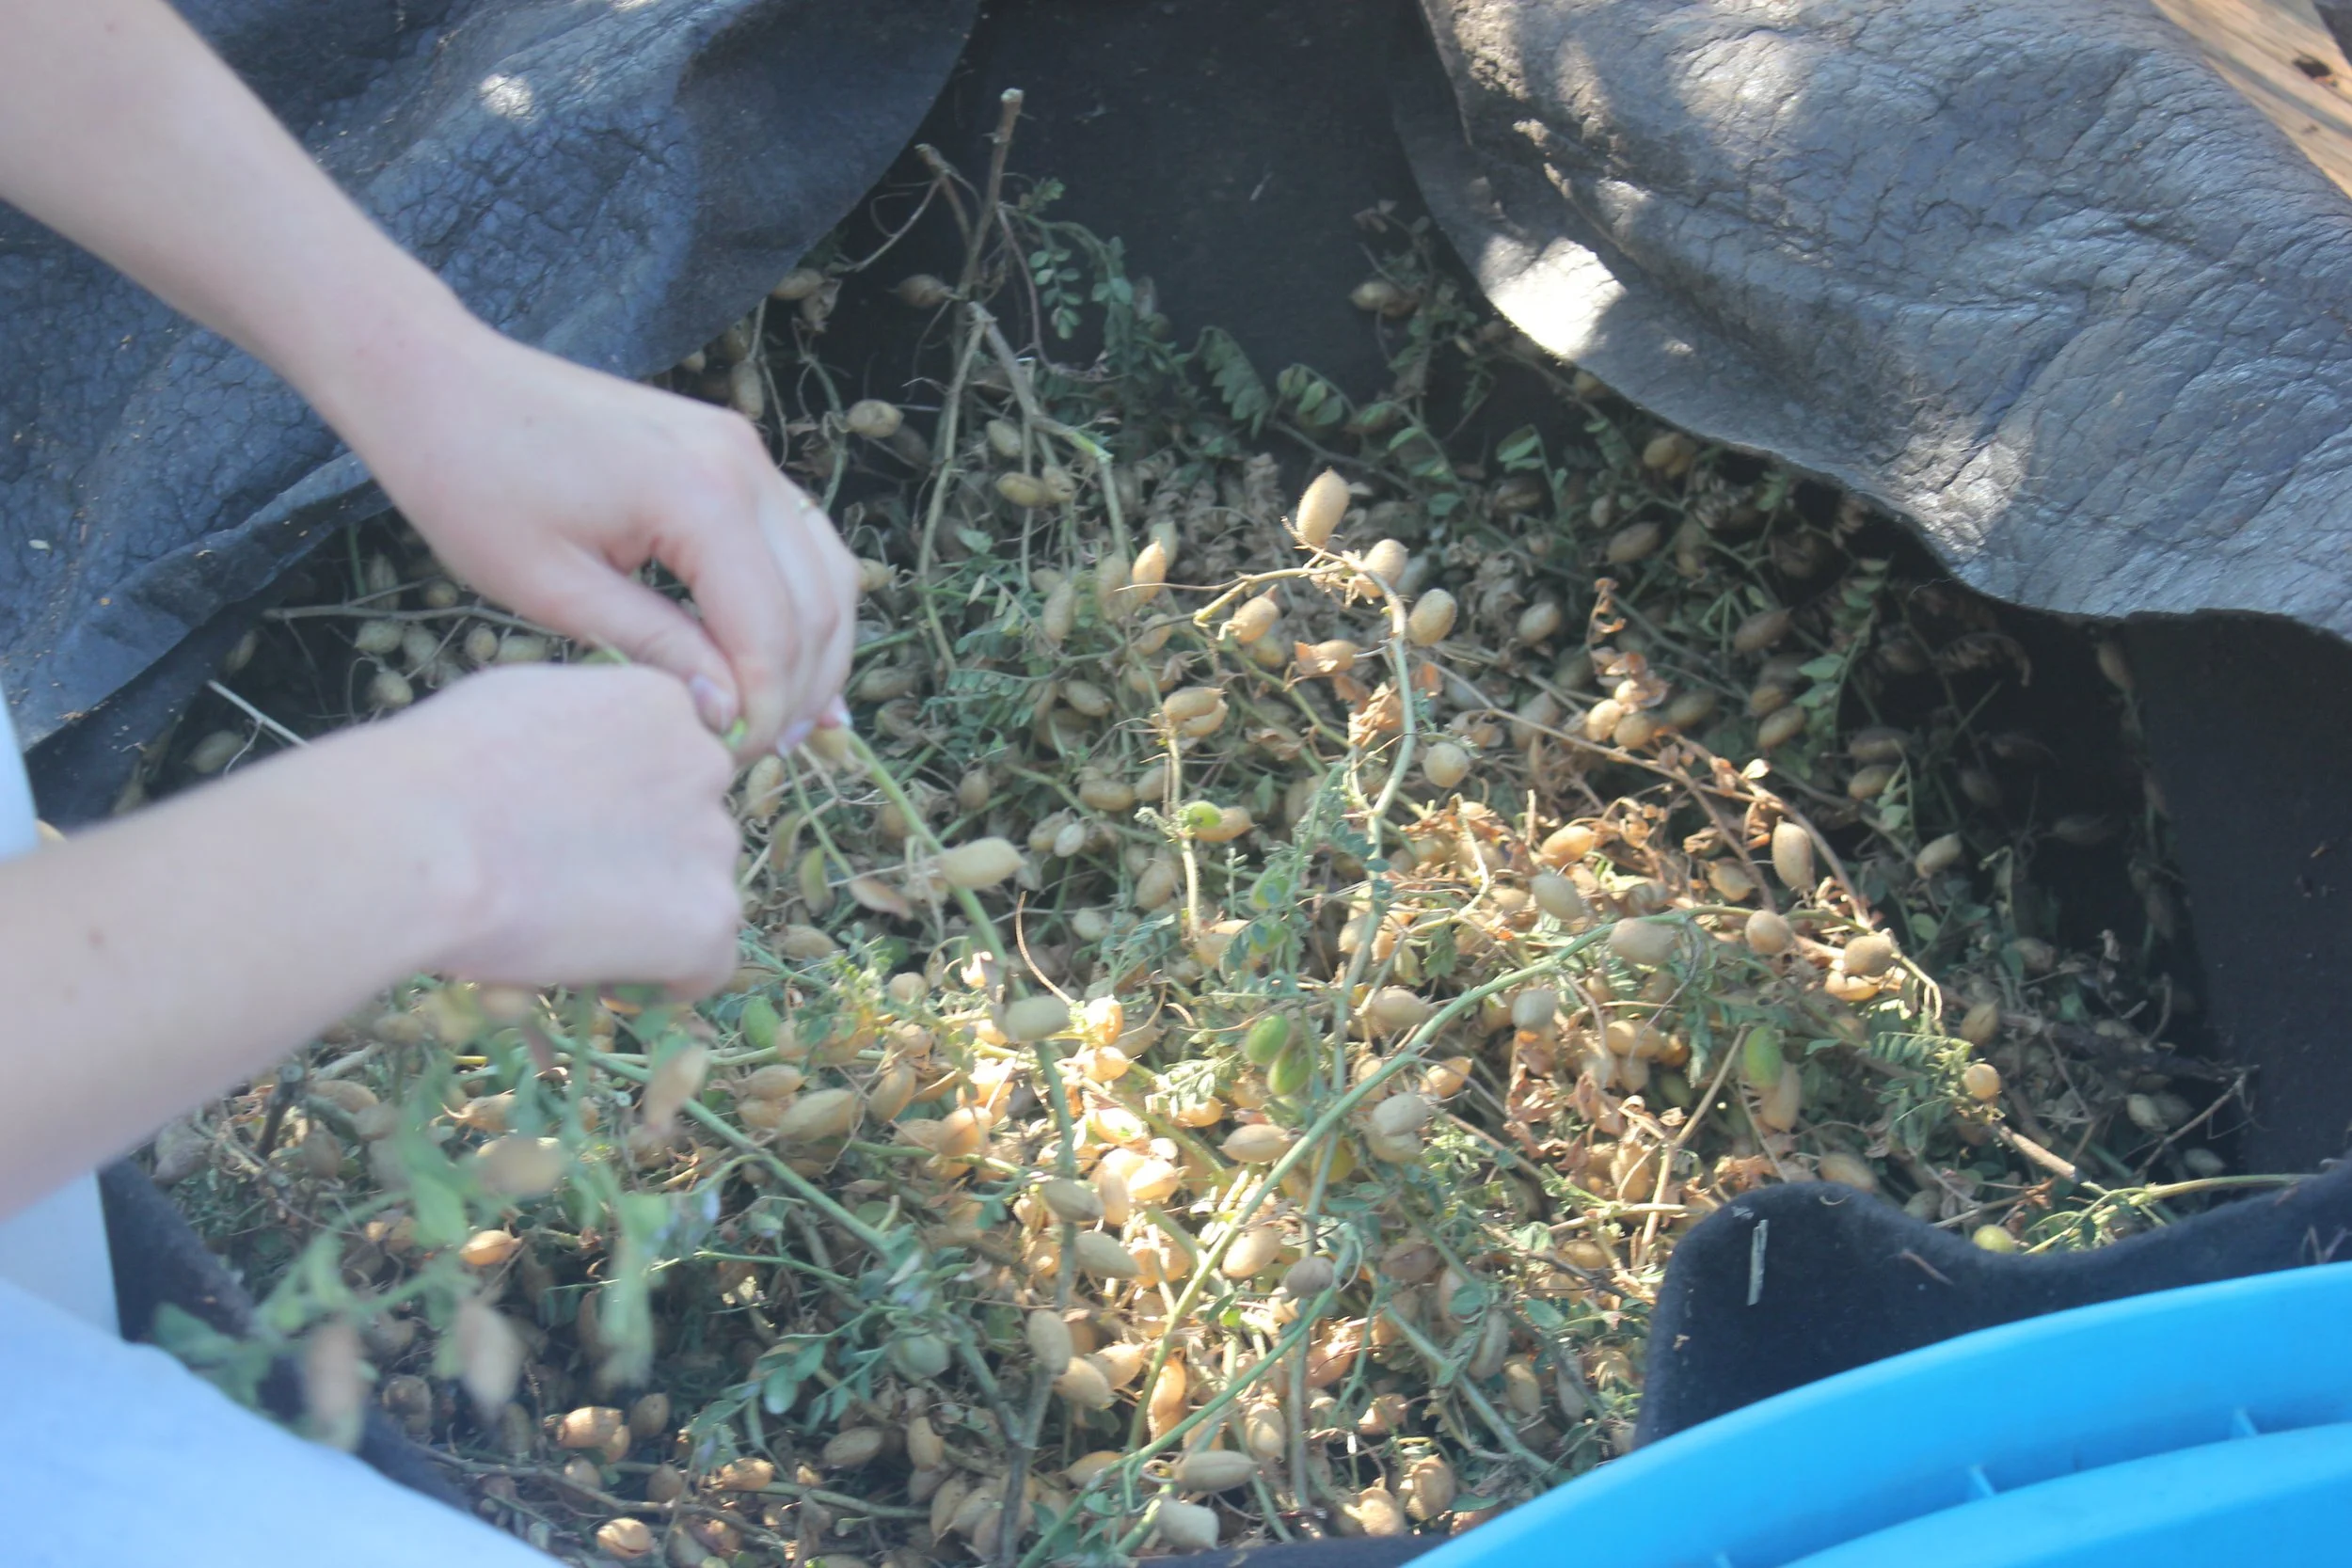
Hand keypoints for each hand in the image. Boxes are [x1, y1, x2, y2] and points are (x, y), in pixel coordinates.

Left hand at [338, 317, 858, 755]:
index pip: (771, 631)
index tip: (732, 760)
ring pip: (829, 571)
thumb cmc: (472, 483)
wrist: (441, 382)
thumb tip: (724, 710)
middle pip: (819, 604)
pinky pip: (800, 539)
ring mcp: (746, 451)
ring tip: (785, 719)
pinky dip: (804, 602)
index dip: (763, 710)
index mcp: (700, 498)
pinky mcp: (732, 453)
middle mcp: (745, 465)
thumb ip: (654, 646)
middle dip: (799, 689)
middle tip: (761, 753)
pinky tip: (790, 657)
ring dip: (817, 650)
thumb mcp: (553, 588)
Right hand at [374, 664, 745, 996]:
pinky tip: (616, 983)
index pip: (669, 759)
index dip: (627, 803)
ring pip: (699, 889)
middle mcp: (704, 764)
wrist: (424, 841)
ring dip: (654, 913)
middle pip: (690, 823)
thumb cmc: (438, 769)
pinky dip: (671, 979)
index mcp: (660, 703)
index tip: (583, 832)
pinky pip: (710, 962)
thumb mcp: (516, 705)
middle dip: (645, 856)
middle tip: (571, 888)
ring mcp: (712, 843)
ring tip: (573, 936)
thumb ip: (573, 734)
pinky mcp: (707, 917)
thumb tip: (567, 767)